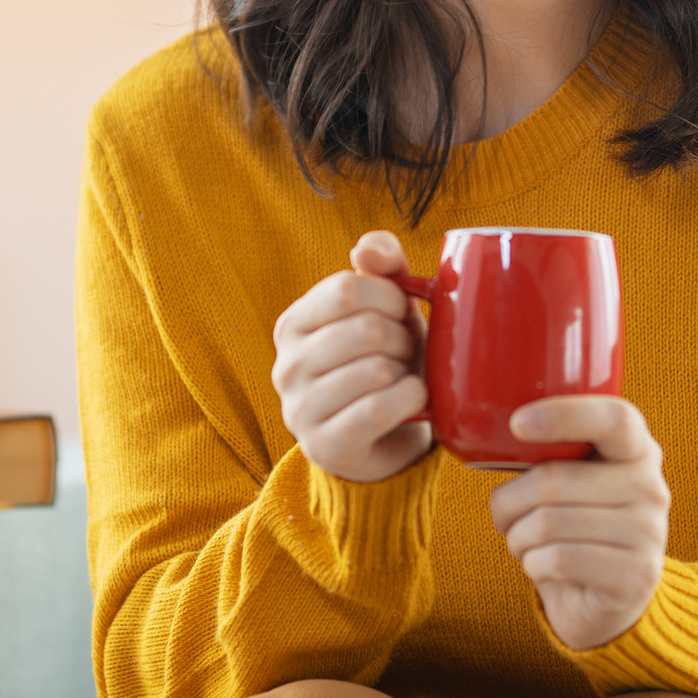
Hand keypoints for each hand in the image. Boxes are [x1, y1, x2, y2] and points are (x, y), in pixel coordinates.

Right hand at [271, 231, 433, 482]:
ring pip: (375, 371)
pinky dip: (410, 400)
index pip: (345, 289)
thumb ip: (383, 265)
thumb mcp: (387, 308)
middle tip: (405, 353)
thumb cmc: (387, 360)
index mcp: (292, 324)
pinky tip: (412, 400)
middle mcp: (285, 366)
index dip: (389, 297)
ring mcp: (299, 410)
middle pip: (366, 329)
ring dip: (406, 372)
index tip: (401, 314)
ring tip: (402, 378)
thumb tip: (364, 250)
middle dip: (403, 338)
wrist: (386, 438)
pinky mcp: (323, 447)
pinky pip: (378, 410)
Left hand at [488, 397, 669, 649]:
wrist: (605, 600)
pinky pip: (558, 559)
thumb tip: (491, 437)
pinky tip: (540, 566)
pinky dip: (532, 564)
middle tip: (504, 515)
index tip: (517, 424)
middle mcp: (651, 487)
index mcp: (637, 449)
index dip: (564, 414)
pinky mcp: (635, 575)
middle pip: (555, 479)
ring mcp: (649, 533)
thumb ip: (550, 453)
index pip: (614, 419)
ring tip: (523, 542)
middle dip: (509, 501)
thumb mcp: (570, 480)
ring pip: (549, 523)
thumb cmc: (574, 527)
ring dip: (518, 537)